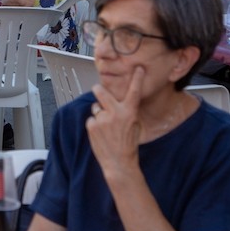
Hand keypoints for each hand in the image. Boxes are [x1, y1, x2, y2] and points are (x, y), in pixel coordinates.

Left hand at [86, 67, 143, 181]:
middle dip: (98, 90)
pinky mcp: (92, 125)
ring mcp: (102, 118)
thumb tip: (119, 100)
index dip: (136, 78)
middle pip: (100, 91)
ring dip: (99, 113)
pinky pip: (91, 119)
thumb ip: (127, 111)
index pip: (133, 92)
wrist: (119, 162)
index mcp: (129, 112)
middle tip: (99, 92)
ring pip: (96, 107)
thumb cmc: (128, 144)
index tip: (138, 68)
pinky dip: (94, 124)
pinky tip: (101, 134)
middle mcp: (115, 113)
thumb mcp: (134, 125)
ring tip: (106, 127)